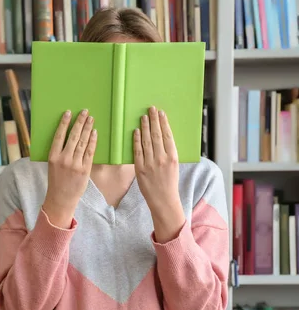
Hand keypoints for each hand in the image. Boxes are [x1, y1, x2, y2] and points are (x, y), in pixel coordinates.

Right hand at [43, 109, 96, 228]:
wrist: (61, 198)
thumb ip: (59, 152)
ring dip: (88, 129)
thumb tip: (68, 137)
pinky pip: (90, 152)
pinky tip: (94, 133)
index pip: (59, 135)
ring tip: (91, 119)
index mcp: (53, 156)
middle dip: (80, 122)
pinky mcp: (85, 169)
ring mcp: (75, 164)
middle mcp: (64, 159)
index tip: (69, 113)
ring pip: (82, 142)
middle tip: (85, 112)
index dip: (64, 123)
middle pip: (73, 136)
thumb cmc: (56, 181)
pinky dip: (93, 141)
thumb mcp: (52, 165)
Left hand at [134, 106, 184, 242]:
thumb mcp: (174, 166)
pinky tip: (136, 131)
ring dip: (145, 127)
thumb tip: (162, 138)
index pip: (168, 136)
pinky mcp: (140, 169)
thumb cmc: (169, 183)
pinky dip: (136, 140)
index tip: (161, 113)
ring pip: (147, 141)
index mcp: (173, 157)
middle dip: (153, 120)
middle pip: (157, 135)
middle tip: (151, 109)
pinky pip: (138, 151)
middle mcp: (162, 159)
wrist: (163, 200)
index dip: (164, 123)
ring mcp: (151, 164)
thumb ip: (168, 153)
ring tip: (143, 116)